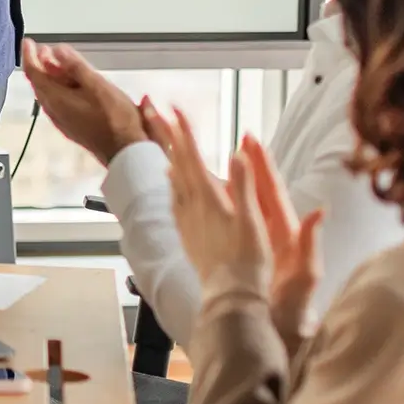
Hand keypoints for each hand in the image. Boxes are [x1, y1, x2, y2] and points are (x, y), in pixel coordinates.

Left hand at [20, 39, 146, 164]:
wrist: (126, 151)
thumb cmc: (115, 120)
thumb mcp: (97, 85)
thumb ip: (76, 67)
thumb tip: (58, 51)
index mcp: (56, 100)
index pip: (33, 74)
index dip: (29, 56)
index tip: (28, 43)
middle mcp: (55, 112)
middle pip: (41, 84)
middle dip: (41, 64)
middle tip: (44, 50)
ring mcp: (63, 120)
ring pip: (50, 93)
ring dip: (52, 76)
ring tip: (59, 62)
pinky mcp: (73, 126)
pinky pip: (60, 103)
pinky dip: (61, 88)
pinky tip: (73, 85)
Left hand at [147, 101, 243, 283]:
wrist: (230, 296)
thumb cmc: (248, 261)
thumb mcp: (252, 220)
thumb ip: (244, 184)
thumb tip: (237, 151)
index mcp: (209, 198)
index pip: (192, 156)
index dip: (184, 131)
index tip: (173, 107)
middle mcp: (192, 206)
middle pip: (177, 162)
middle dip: (166, 134)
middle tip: (151, 110)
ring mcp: (187, 220)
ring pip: (173, 179)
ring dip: (168, 155)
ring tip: (162, 140)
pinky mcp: (188, 233)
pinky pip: (175, 201)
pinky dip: (172, 184)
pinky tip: (171, 182)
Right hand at [243, 135, 325, 348]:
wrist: (285, 343)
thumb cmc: (293, 316)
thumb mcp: (304, 281)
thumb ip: (311, 247)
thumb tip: (319, 211)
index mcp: (286, 236)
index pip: (273, 193)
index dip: (262, 166)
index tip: (250, 139)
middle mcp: (278, 237)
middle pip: (263, 193)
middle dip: (253, 164)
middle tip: (242, 136)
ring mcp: (267, 248)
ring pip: (251, 207)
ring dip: (241, 182)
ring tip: (227, 159)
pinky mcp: (256, 260)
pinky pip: (242, 225)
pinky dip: (231, 207)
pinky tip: (221, 200)